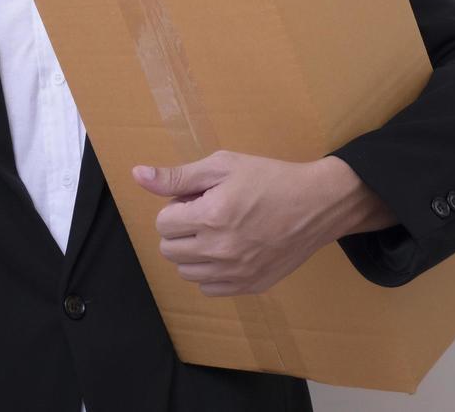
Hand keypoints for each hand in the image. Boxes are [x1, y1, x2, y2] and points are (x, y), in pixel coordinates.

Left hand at [131, 150, 394, 296]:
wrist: (317, 204)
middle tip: (206, 213)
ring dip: (192, 252)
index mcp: (210, 217)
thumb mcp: (222, 166)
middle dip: (180, 229)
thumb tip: (137, 175)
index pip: (163, 223)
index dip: (177, 206)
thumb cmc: (269, 179)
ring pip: (186, 272)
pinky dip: (210, 272)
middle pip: (169, 250)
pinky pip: (209, 288)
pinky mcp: (251, 286)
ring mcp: (236, 273)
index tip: (199, 198)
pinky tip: (228, 251)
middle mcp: (220, 251)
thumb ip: (177, 176)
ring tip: (217, 232)